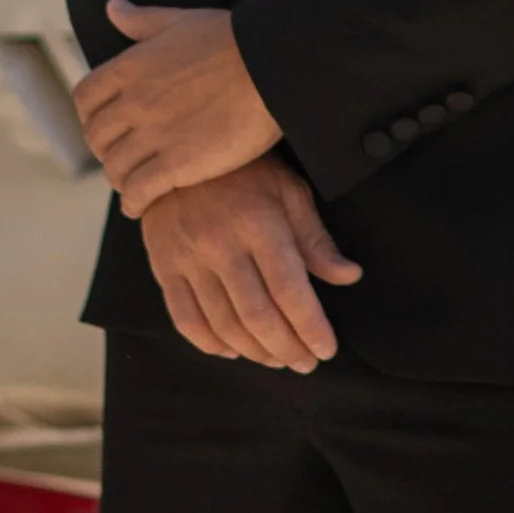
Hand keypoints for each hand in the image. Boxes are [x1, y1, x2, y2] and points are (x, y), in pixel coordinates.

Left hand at [75, 0, 281, 214]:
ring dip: (120, 179)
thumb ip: (142, 20)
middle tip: (122, 158)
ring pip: (114, 168)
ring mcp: (154, 135)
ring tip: (133, 185)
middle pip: (96, 137)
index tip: (105, 126)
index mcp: (129, 67)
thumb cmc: (233, 39)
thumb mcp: (180, 20)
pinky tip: (142, 204)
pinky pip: (139, 191)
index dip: (90, 116)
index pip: (85, 99)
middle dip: (105, 150)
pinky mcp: (177, 164)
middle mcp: (134, 102)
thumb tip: (112, 7)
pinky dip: (134, 202)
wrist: (273, 66)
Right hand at [140, 160, 360, 371]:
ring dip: (255, 352)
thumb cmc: (243, 170)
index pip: (289, 290)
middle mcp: (220, 245)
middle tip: (306, 363)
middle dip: (287, 348)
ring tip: (277, 360)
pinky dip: (212, 345)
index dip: (310, 327)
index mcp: (258, 224)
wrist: (176, 150)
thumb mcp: (288, 191)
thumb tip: (349, 276)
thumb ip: (315, 238)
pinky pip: (186, 320)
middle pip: (257, 315)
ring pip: (223, 325)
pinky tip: (234, 350)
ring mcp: (187, 259)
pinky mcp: (164, 267)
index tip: (326, 349)